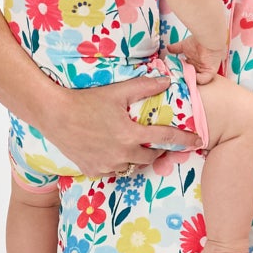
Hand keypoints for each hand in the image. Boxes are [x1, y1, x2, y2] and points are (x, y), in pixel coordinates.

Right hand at [40, 78, 198, 175]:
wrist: (53, 114)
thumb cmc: (85, 100)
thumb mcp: (116, 92)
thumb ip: (143, 87)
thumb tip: (166, 80)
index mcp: (131, 135)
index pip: (165, 138)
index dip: (184, 139)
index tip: (198, 140)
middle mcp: (122, 154)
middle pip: (150, 158)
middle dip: (155, 151)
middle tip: (153, 143)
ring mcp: (107, 165)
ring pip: (131, 166)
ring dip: (134, 158)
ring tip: (129, 146)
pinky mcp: (93, 170)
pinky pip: (112, 171)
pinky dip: (115, 164)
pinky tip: (110, 152)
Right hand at [170, 31, 225, 82]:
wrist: (207, 38)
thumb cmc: (198, 40)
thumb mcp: (184, 45)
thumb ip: (175, 48)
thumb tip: (168, 48)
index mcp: (193, 62)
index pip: (186, 70)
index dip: (180, 72)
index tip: (173, 72)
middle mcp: (198, 67)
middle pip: (190, 76)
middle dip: (184, 77)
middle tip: (176, 78)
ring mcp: (204, 69)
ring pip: (196, 79)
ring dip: (189, 79)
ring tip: (182, 77)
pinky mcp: (210, 71)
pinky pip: (203, 79)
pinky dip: (196, 79)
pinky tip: (190, 75)